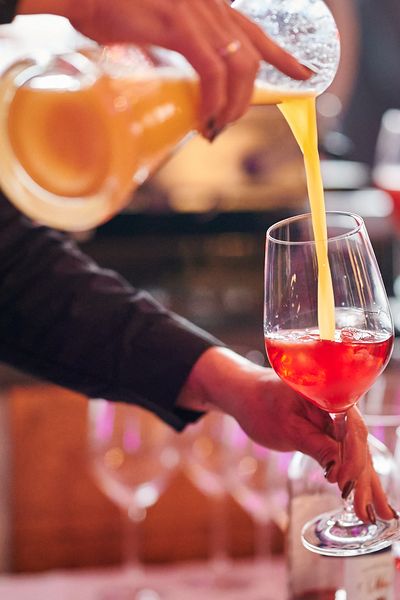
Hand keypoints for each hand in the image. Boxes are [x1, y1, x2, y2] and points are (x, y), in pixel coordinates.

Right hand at [17, 0, 310, 135]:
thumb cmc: (110, 13)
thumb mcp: (154, 32)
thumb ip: (175, 52)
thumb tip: (178, 88)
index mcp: (209, 5)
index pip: (257, 32)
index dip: (284, 56)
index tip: (306, 74)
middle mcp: (211, 5)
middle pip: (251, 58)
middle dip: (248, 99)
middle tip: (228, 123)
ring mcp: (198, 12)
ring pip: (238, 69)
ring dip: (232, 105)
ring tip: (216, 127)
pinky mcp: (180, 25)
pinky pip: (212, 72)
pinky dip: (214, 100)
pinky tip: (206, 117)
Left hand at [178, 346, 395, 521]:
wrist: (246, 395)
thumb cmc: (262, 406)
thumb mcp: (287, 429)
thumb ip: (316, 446)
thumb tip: (340, 473)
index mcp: (330, 395)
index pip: (350, 430)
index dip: (352, 459)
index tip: (344, 483)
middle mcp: (339, 405)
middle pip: (357, 444)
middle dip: (364, 478)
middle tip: (370, 512)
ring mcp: (337, 418)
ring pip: (356, 451)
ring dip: (366, 481)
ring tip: (377, 513)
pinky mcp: (331, 430)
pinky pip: (346, 451)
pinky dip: (354, 473)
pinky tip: (365, 494)